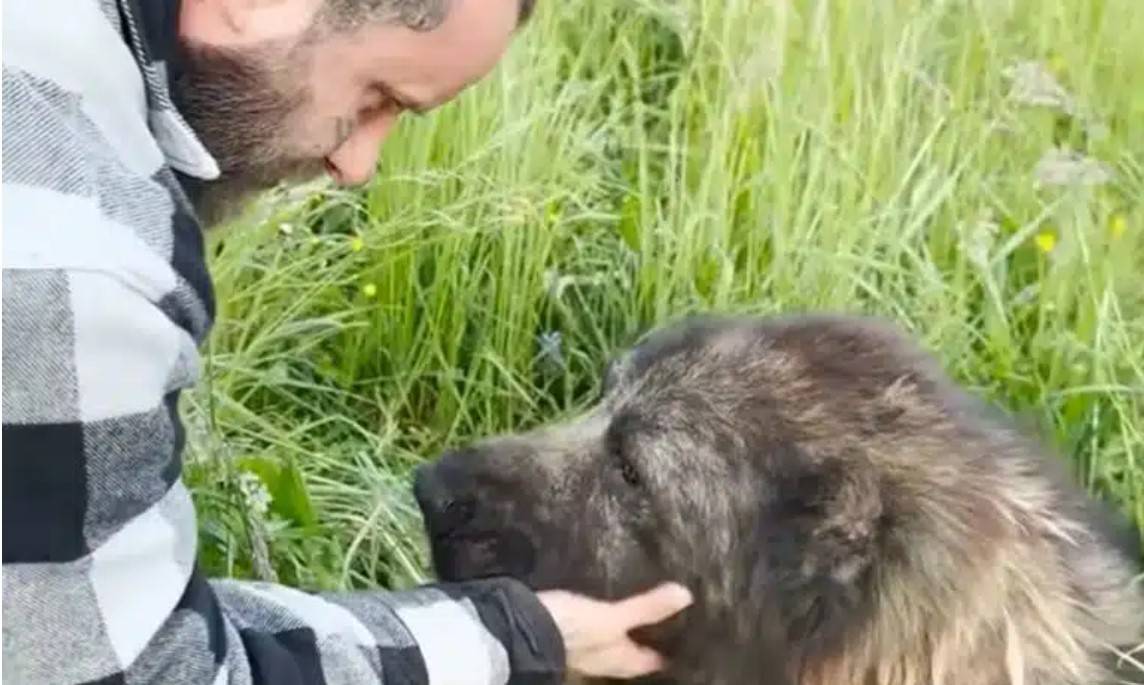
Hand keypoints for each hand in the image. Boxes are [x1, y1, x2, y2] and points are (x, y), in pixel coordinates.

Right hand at [536, 583, 692, 678]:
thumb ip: (646, 608)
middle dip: (646, 640)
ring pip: (611, 641)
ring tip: (639, 610)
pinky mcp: (565, 632)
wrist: (520, 629)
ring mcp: (583, 647)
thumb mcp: (612, 617)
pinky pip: (592, 628)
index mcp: (619, 660)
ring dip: (624, 630)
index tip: (688, 639)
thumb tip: (686, 596)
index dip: (669, 652)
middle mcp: (603, 659)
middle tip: (666, 621)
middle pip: (630, 654)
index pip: (650, 661)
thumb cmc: (571, 630)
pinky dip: (602, 620)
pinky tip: (603, 605)